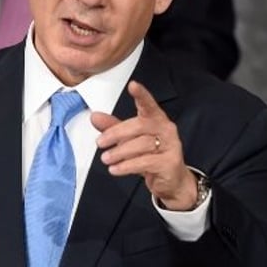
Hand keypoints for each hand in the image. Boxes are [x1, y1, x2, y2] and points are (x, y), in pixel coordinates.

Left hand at [92, 80, 197, 210]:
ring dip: (120, 152)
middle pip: (140, 125)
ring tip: (106, 158)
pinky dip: (127, 166)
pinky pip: (145, 162)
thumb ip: (113, 127)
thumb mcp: (129, 140)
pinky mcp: (169, 163)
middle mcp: (166, 129)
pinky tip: (116, 169)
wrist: (171, 180)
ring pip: (142, 144)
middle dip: (116, 133)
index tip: (133, 85)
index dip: (141, 95)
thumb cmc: (152, 156)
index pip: (148, 104)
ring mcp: (171, 146)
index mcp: (156, 119)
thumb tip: (95, 117)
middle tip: (100, 142)